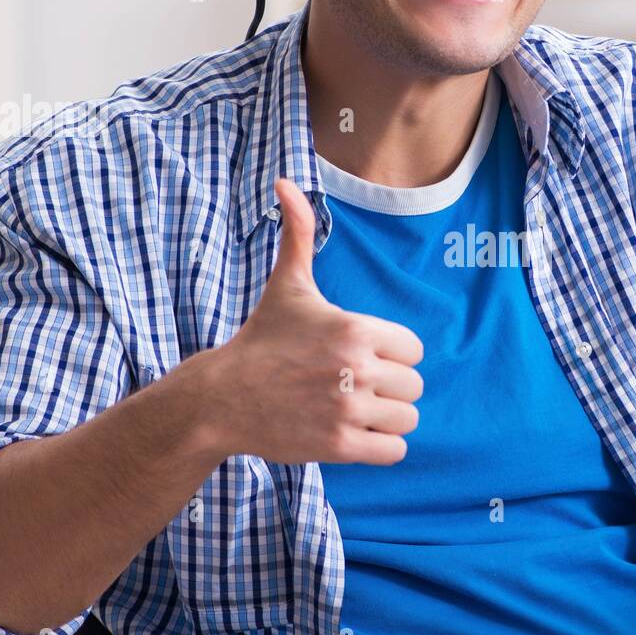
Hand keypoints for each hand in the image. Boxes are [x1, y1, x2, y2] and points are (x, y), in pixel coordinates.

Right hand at [212, 176, 424, 465]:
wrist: (221, 397)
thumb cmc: (262, 340)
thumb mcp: (287, 285)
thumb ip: (298, 234)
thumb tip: (286, 182)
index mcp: (354, 329)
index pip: (414, 349)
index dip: (392, 355)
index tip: (362, 357)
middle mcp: (356, 369)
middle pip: (414, 386)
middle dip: (391, 389)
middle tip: (355, 387)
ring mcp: (347, 409)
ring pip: (407, 420)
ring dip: (387, 419)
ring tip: (356, 411)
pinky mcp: (338, 445)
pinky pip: (394, 451)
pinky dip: (382, 447)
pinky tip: (355, 434)